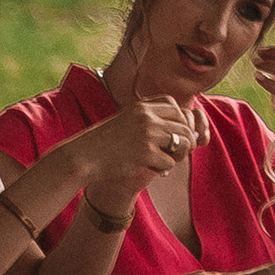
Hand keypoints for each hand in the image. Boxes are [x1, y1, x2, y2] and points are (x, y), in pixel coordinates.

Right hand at [77, 95, 202, 206]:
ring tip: (166, 160)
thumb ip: (152, 119)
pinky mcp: (146, 153)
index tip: (175, 135)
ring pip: (183, 143)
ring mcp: (148, 134)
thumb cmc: (107, 141)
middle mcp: (147, 117)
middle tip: (176, 152)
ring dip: (178, 155)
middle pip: (184, 126)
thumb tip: (190, 129)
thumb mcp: (128, 120)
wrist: (84, 156)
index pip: (176, 108)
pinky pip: (169, 162)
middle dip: (185, 141)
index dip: (181, 123)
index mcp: (142, 106)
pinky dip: (163, 168)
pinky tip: (152, 168)